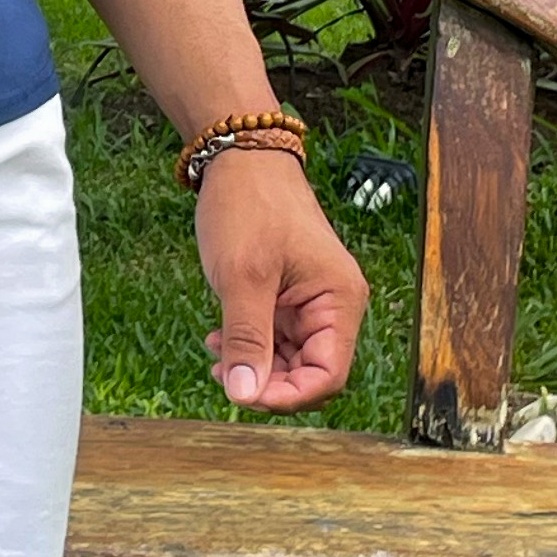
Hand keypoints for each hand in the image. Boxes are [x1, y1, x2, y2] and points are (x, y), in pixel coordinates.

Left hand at [193, 149, 367, 411]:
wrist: (239, 160)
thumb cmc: (249, 208)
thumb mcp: (242, 277)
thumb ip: (247, 339)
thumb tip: (244, 396)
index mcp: (340, 300)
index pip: (329, 376)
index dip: (289, 396)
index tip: (244, 395)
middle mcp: (334, 306)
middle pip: (311, 374)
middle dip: (268, 383)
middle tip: (222, 374)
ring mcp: (310, 303)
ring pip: (291, 361)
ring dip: (255, 367)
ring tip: (216, 354)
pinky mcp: (288, 298)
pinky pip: (276, 340)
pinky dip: (249, 347)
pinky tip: (219, 340)